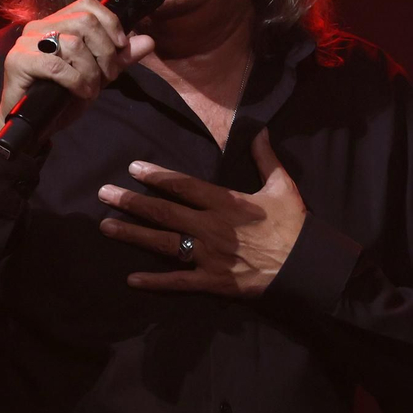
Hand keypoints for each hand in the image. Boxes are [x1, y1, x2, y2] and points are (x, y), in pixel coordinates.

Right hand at [0, 0, 155, 135]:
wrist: (33, 125)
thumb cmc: (61, 97)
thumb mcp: (97, 74)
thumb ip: (120, 58)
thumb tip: (148, 41)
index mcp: (56, 23)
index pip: (87, 4)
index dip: (110, 22)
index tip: (121, 47)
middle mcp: (38, 27)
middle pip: (84, 22)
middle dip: (105, 51)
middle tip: (108, 75)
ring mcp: (26, 43)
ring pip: (72, 43)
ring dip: (91, 70)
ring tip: (93, 87)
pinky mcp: (17, 62)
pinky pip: (56, 65)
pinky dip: (75, 80)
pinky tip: (80, 92)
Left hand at [96, 129, 305, 296]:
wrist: (309, 268)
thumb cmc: (294, 226)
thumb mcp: (282, 186)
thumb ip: (265, 158)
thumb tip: (259, 129)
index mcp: (226, 203)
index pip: (183, 186)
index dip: (157, 176)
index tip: (132, 168)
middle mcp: (211, 228)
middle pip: (164, 212)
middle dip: (131, 202)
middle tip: (103, 194)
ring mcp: (209, 256)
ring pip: (163, 244)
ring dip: (133, 235)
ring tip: (106, 227)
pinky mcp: (213, 282)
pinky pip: (178, 282)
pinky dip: (154, 282)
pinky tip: (131, 279)